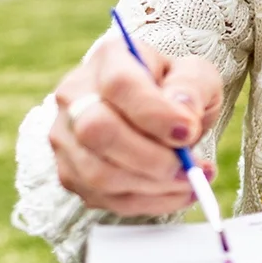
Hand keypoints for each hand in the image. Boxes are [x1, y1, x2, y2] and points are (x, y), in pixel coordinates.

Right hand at [49, 38, 225, 216]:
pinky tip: (178, 192)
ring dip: (153, 186)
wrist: (152, 107)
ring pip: (97, 173)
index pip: (120, 85)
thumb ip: (192, 87)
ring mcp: (65, 136)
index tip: (189, 132)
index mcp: (109, 60)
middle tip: (191, 168)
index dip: (154, 114)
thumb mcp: (196, 75)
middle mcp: (74, 95)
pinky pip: (104, 198)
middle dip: (150, 158)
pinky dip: (148, 202)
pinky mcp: (70, 172)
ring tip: (193, 181)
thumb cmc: (174, 88)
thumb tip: (182, 112)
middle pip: (97, 131)